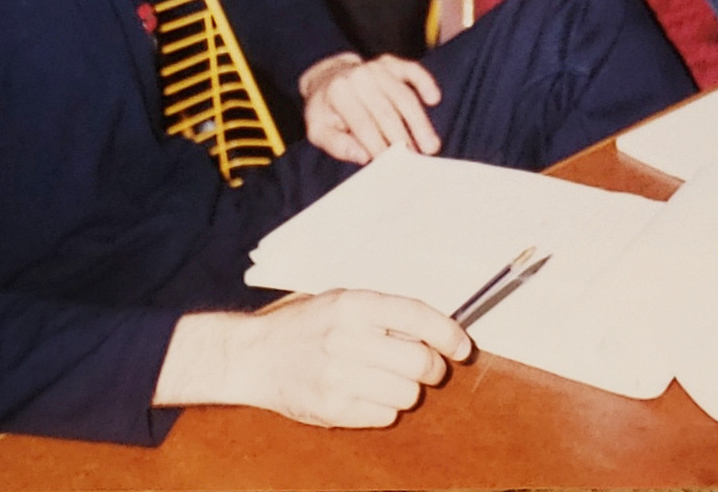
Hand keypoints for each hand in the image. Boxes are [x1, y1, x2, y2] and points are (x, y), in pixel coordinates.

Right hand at [156, 291, 470, 425]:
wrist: (255, 356)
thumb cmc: (306, 326)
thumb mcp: (343, 301)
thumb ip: (387, 313)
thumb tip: (441, 330)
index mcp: (354, 305)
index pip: (418, 317)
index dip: (449, 334)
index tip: (462, 347)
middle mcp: (347, 338)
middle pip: (421, 362)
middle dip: (431, 367)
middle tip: (422, 366)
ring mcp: (339, 376)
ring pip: (409, 394)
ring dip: (406, 389)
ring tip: (384, 379)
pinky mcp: (333, 409)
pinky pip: (386, 415)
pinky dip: (384, 408)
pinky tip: (364, 394)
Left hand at [298, 52, 441, 162]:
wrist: (327, 78)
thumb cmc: (325, 110)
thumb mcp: (318, 130)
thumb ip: (336, 145)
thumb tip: (362, 156)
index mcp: (339, 92)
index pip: (364, 124)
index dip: (379, 146)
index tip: (392, 165)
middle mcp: (359, 77)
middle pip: (387, 112)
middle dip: (403, 139)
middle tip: (417, 161)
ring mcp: (377, 68)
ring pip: (404, 97)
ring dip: (420, 122)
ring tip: (431, 145)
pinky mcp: (391, 63)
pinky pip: (413, 70)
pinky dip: (425, 83)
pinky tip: (434, 100)